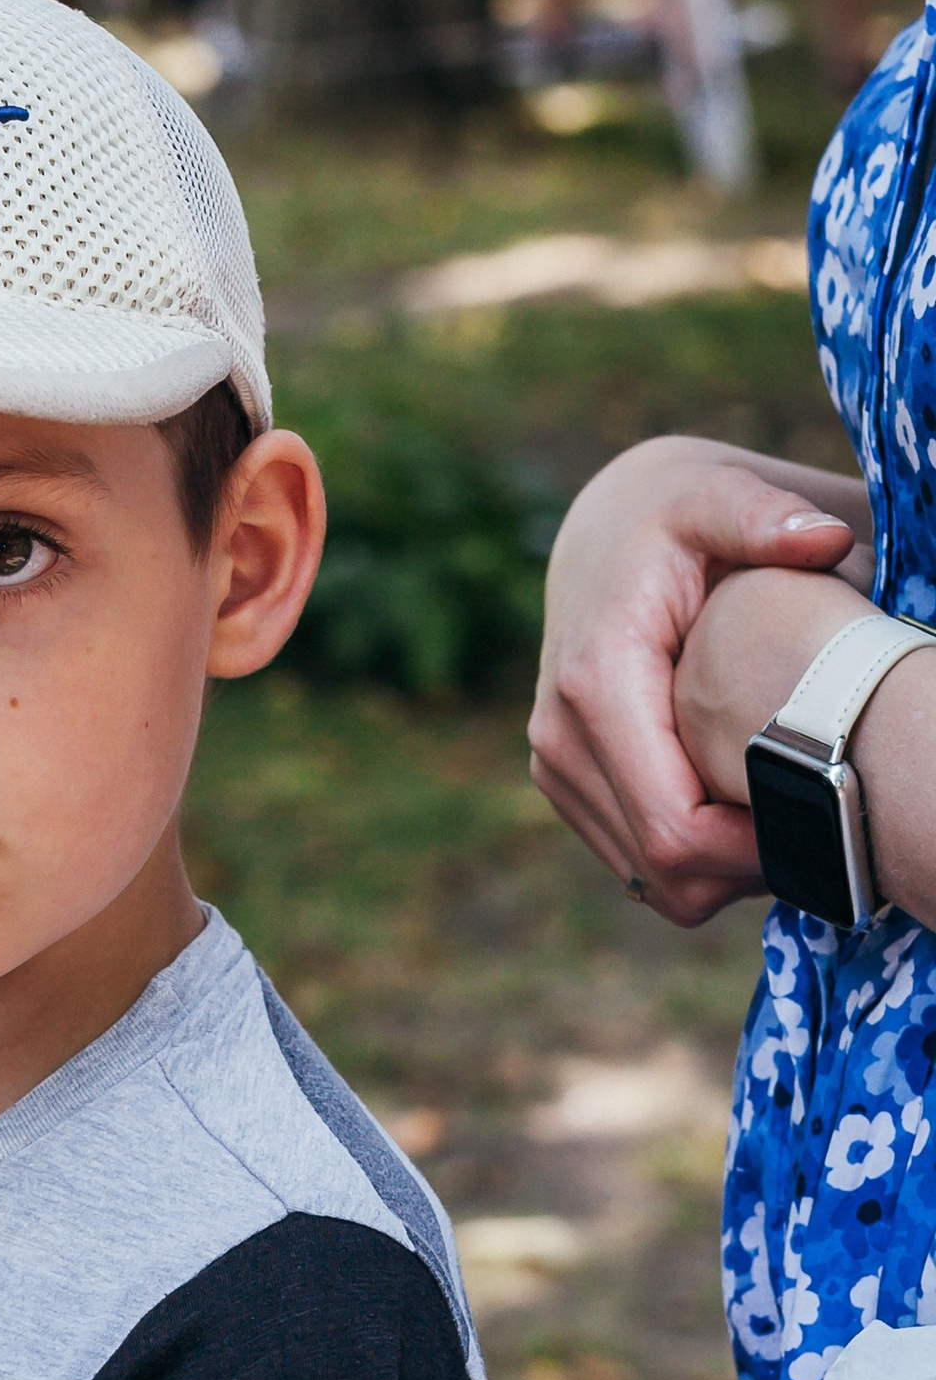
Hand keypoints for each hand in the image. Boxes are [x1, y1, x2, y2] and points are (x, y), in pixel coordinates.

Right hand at [528, 437, 864, 924]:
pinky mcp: (565, 782)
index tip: (825, 813)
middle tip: (825, 821)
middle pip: (664, 872)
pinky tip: (747, 802)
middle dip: (750, 867)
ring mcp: (555, 767)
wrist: (605, 526)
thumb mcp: (720, 497)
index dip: (754, 850)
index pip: (672, 828)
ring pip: (651, 881)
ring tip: (791, 807)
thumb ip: (766, 513)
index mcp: (598, 685)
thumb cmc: (678, 512)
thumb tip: (817, 540)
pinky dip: (700, 857)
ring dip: (726, 870)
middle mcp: (560, 738)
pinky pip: (639, 865)